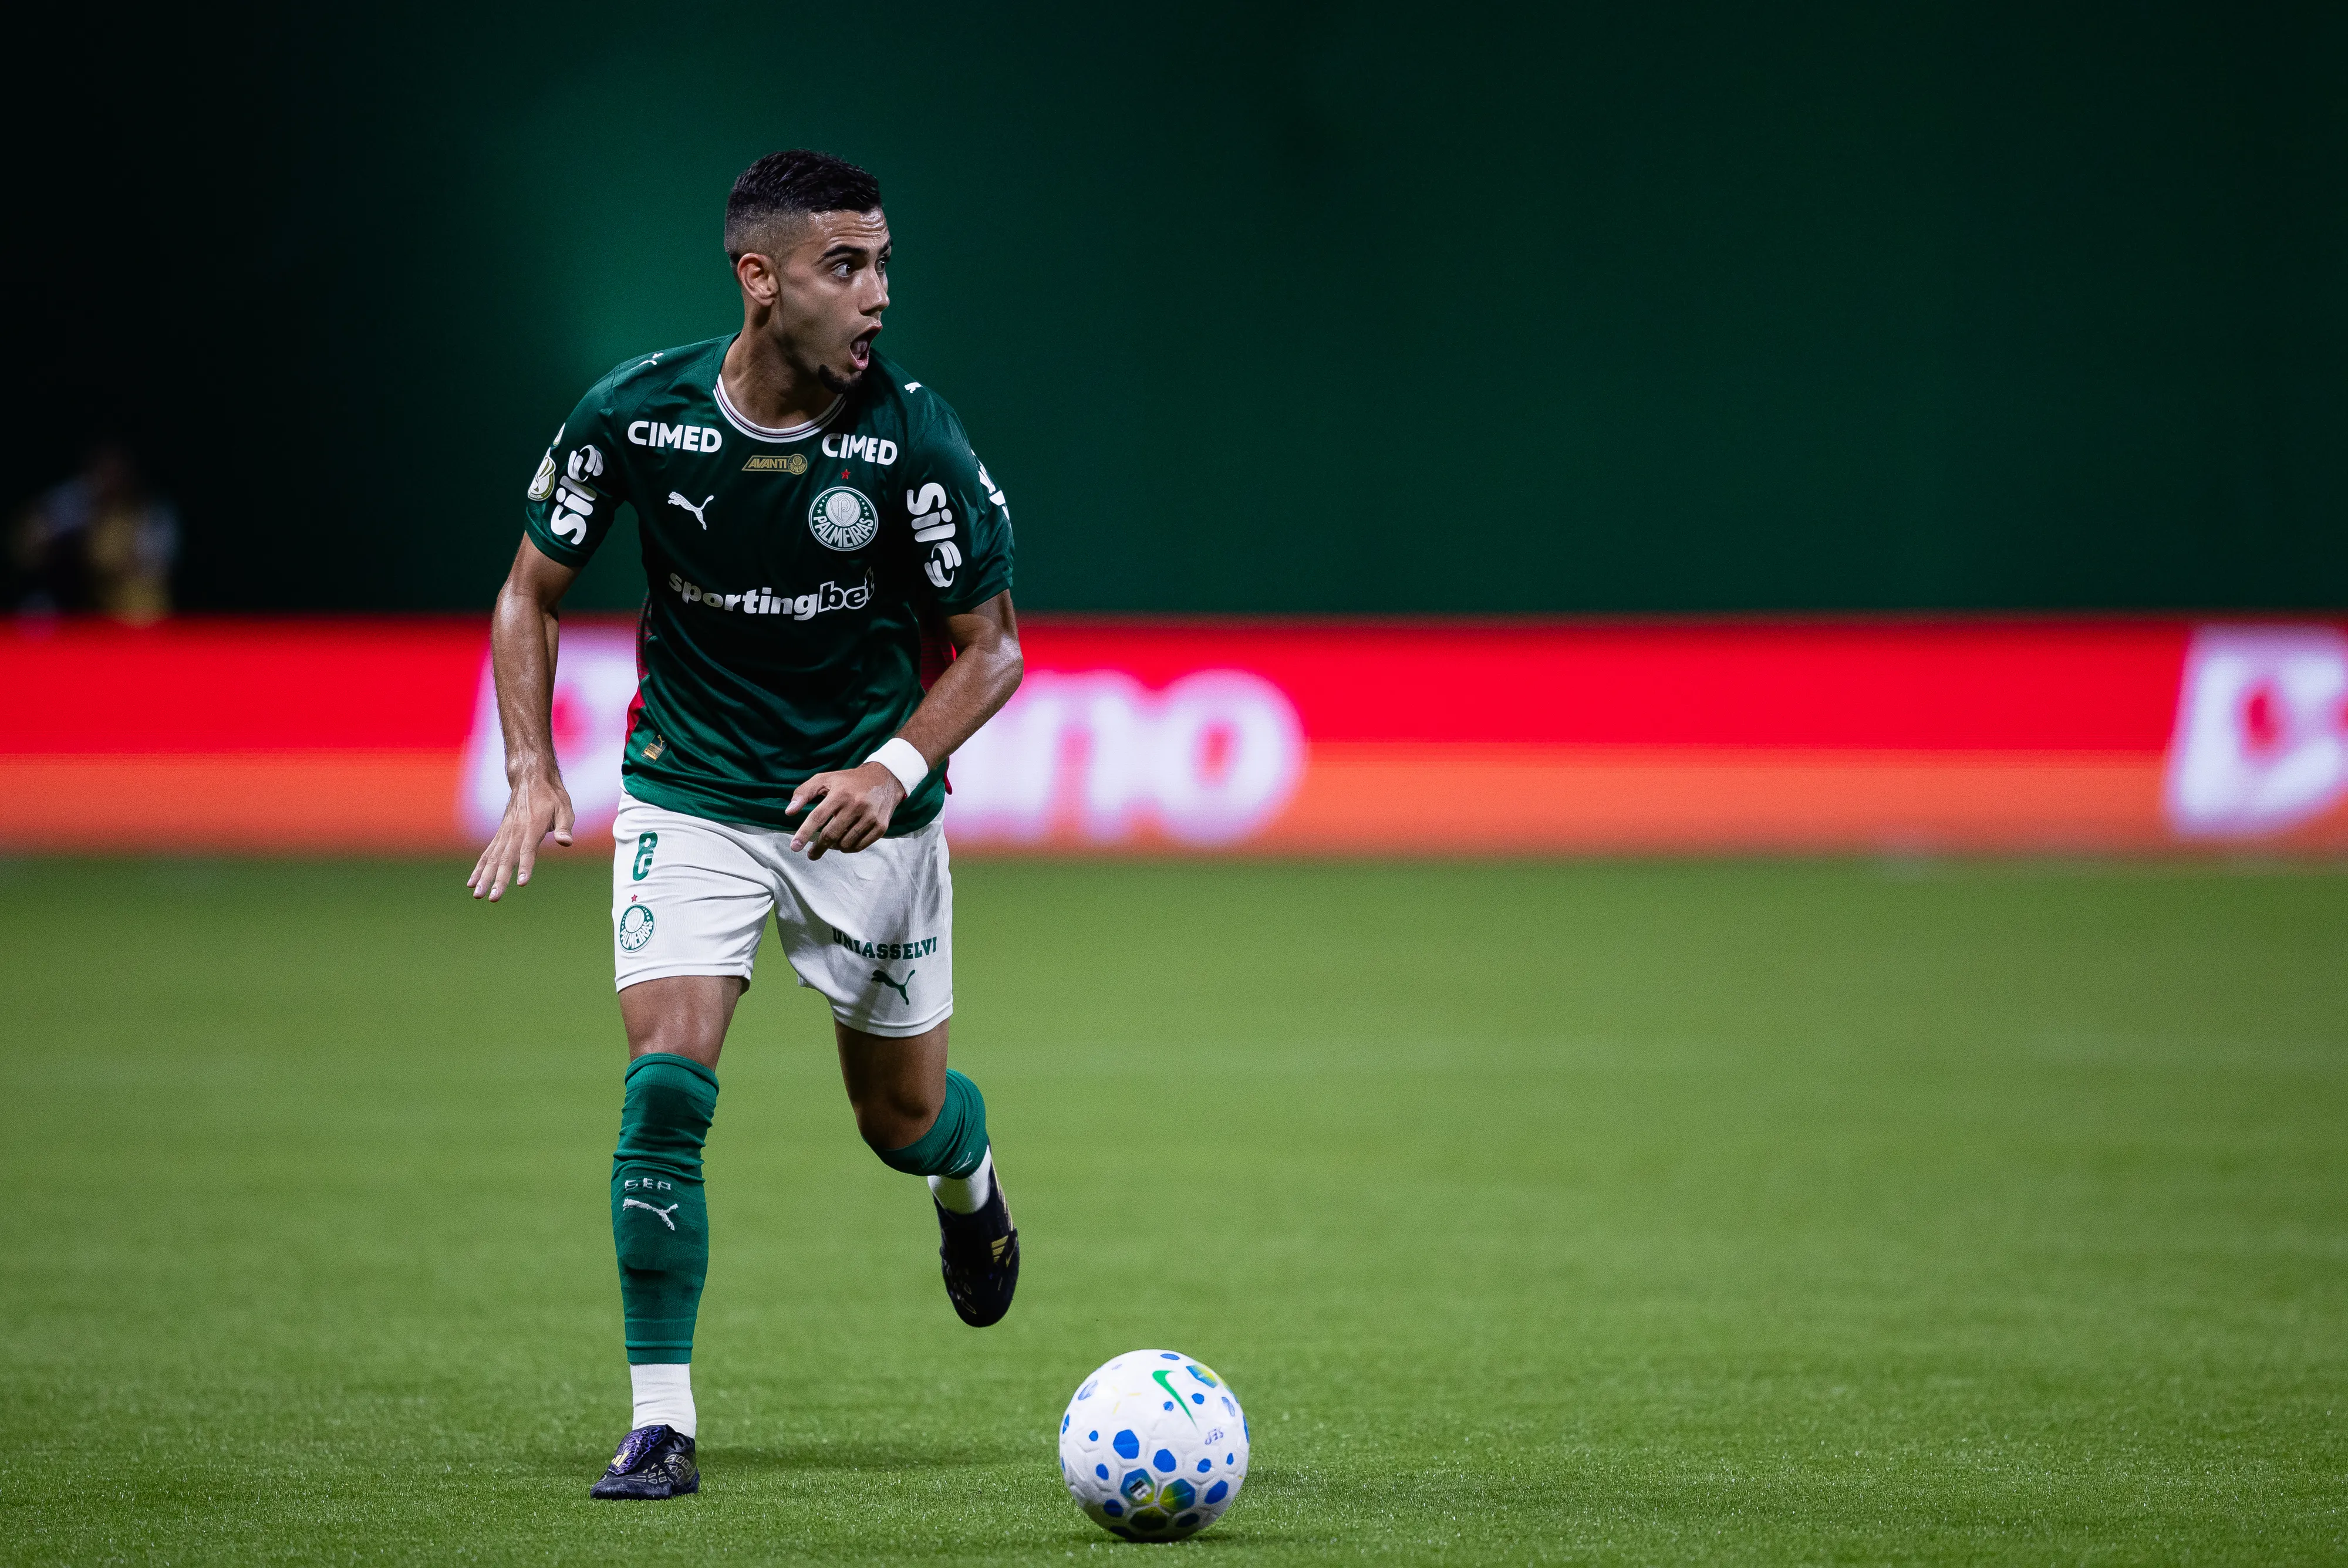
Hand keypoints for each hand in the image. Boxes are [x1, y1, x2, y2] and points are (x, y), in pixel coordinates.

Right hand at [467, 767, 576, 900]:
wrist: (530, 779)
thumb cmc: (552, 797)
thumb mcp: (565, 809)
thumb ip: (564, 827)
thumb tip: (566, 842)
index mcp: (533, 827)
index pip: (528, 850)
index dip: (525, 866)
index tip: (521, 883)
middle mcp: (515, 831)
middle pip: (506, 859)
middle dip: (499, 879)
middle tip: (493, 897)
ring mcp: (505, 833)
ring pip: (492, 858)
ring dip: (484, 877)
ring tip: (478, 895)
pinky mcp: (500, 835)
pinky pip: (487, 853)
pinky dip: (479, 868)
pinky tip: (472, 882)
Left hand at [786, 761, 906, 858]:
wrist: (885, 778)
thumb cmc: (850, 781)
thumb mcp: (825, 779)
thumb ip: (804, 792)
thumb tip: (789, 812)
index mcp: (840, 793)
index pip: (818, 817)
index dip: (804, 833)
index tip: (795, 847)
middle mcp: (856, 805)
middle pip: (830, 835)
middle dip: (818, 848)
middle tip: (811, 854)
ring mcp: (870, 817)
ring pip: (845, 843)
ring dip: (834, 847)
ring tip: (832, 842)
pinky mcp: (881, 826)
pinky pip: (860, 846)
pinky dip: (849, 848)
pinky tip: (845, 842)